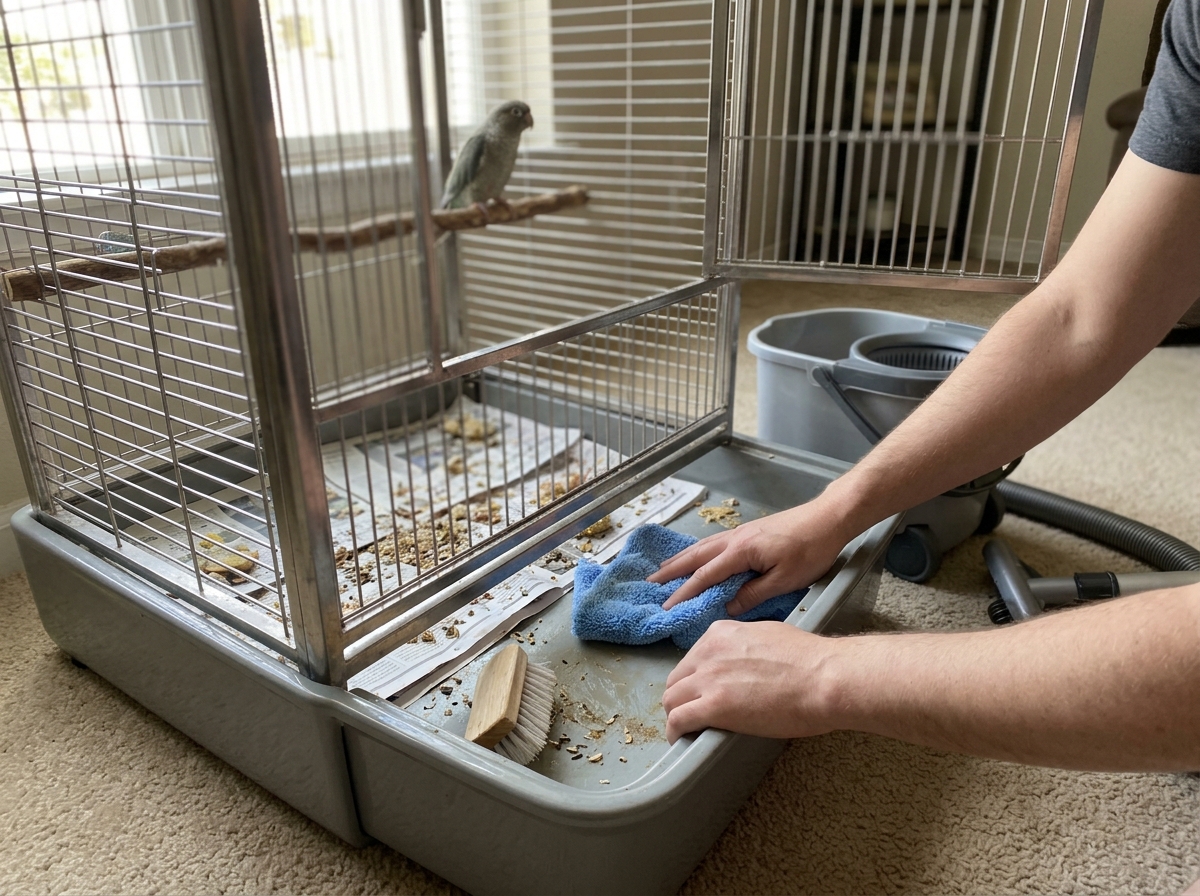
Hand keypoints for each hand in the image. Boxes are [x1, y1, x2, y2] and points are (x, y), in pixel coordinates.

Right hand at [649, 500, 849, 613]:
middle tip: (650, 584)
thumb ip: (754, 594)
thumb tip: (727, 607)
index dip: (685, 592)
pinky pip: (713, 542)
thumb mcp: (785, 580)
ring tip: (662, 569)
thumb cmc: (811, 549)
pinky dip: (697, 551)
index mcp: (741, 551)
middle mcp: (735, 539)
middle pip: (696, 556)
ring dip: (680, 558)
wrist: (829, 518)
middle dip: (671, 571)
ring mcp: (740, 533)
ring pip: (702, 546)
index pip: (706, 575)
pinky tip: (695, 555)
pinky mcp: (748, 531)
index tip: (667, 606)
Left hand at [662, 619, 833, 741]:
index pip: (692, 659)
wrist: (824, 678)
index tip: (702, 693)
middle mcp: (709, 652)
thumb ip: (745, 647)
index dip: (695, 679)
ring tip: (686, 731)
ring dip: (677, 715)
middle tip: (692, 714)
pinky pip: (678, 720)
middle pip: (677, 679)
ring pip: (672, 699)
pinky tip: (682, 740)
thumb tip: (744, 662)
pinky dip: (675, 732)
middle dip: (681, 697)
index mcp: (721, 634)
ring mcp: (709, 679)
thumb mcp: (767, 636)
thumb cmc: (810, 662)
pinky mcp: (714, 706)